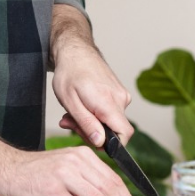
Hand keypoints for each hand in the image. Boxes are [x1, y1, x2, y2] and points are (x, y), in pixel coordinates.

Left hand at [51, 5, 132, 147]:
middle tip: (70, 122)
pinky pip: (111, 111)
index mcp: (109, 102)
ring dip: (91, 122)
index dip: (111, 145)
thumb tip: (100, 142)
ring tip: (73, 111)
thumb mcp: (70, 102)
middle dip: (91, 132)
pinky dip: (96, 113)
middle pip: (114, 130)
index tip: (92, 140)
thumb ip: (86, 124)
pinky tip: (82, 105)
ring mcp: (121, 94)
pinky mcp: (119, 92)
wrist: (75, 50)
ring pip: (110, 121)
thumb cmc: (69, 73)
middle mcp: (121, 99)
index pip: (125, 135)